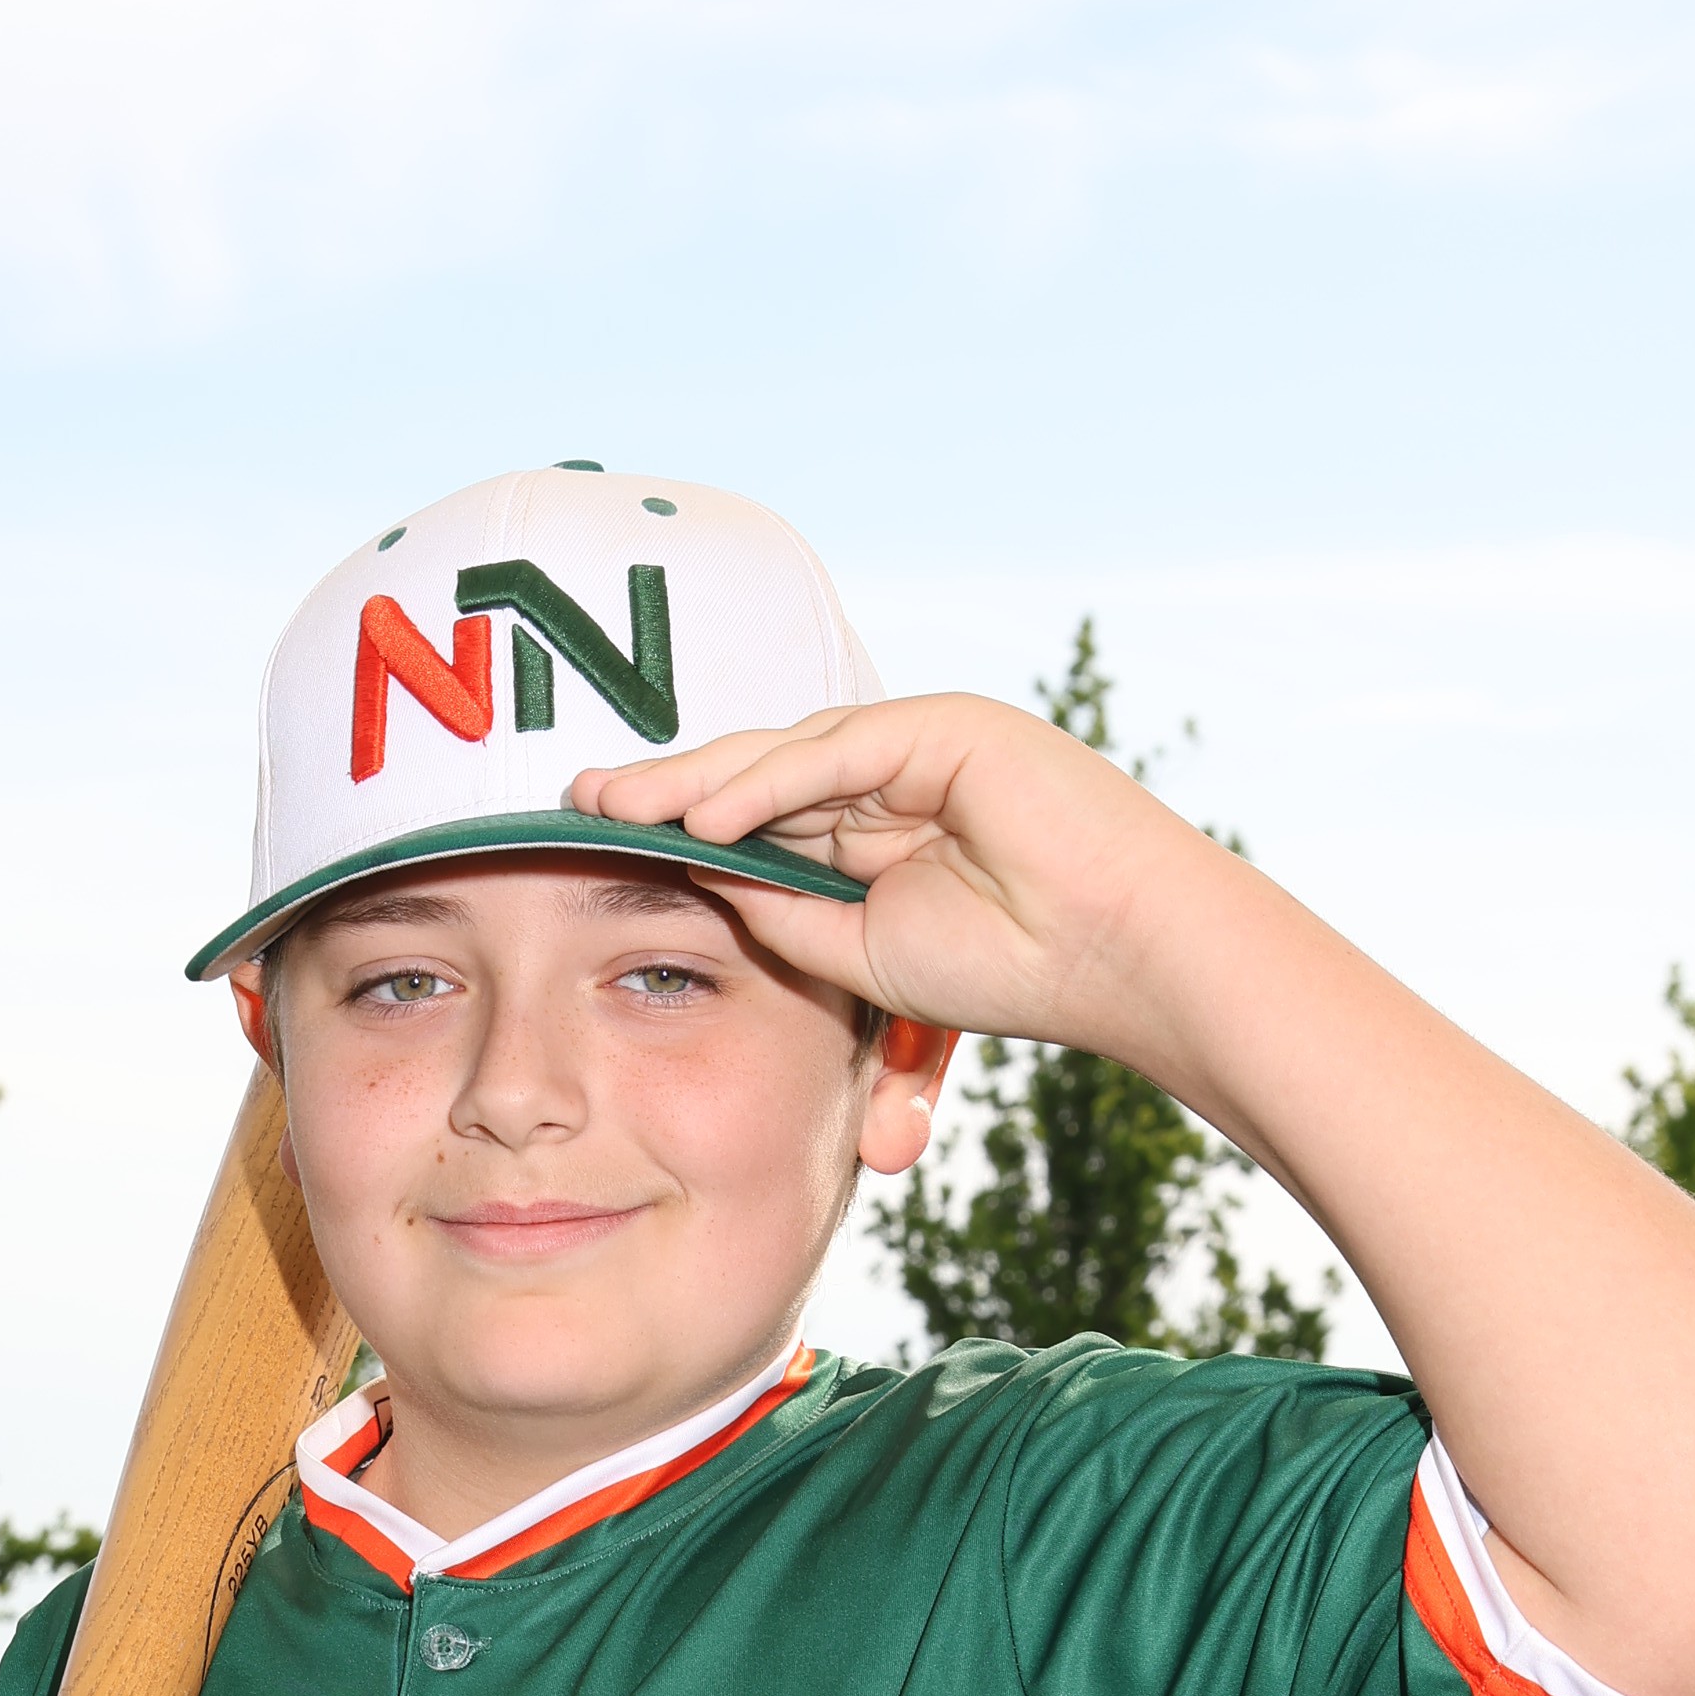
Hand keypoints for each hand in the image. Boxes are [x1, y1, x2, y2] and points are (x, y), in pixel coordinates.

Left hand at [568, 694, 1215, 1070]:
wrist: (1116, 957)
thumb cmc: (1010, 967)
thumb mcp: (860, 951)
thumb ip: (784, 908)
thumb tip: (697, 870)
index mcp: (878, 821)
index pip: (762, 811)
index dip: (680, 820)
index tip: (601, 837)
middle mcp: (894, 770)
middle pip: (759, 769)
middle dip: (667, 786)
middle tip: (578, 799)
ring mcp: (921, 740)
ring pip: (787, 752)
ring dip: (698, 778)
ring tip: (616, 805)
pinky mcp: (947, 728)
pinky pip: (838, 751)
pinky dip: (767, 782)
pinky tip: (702, 814)